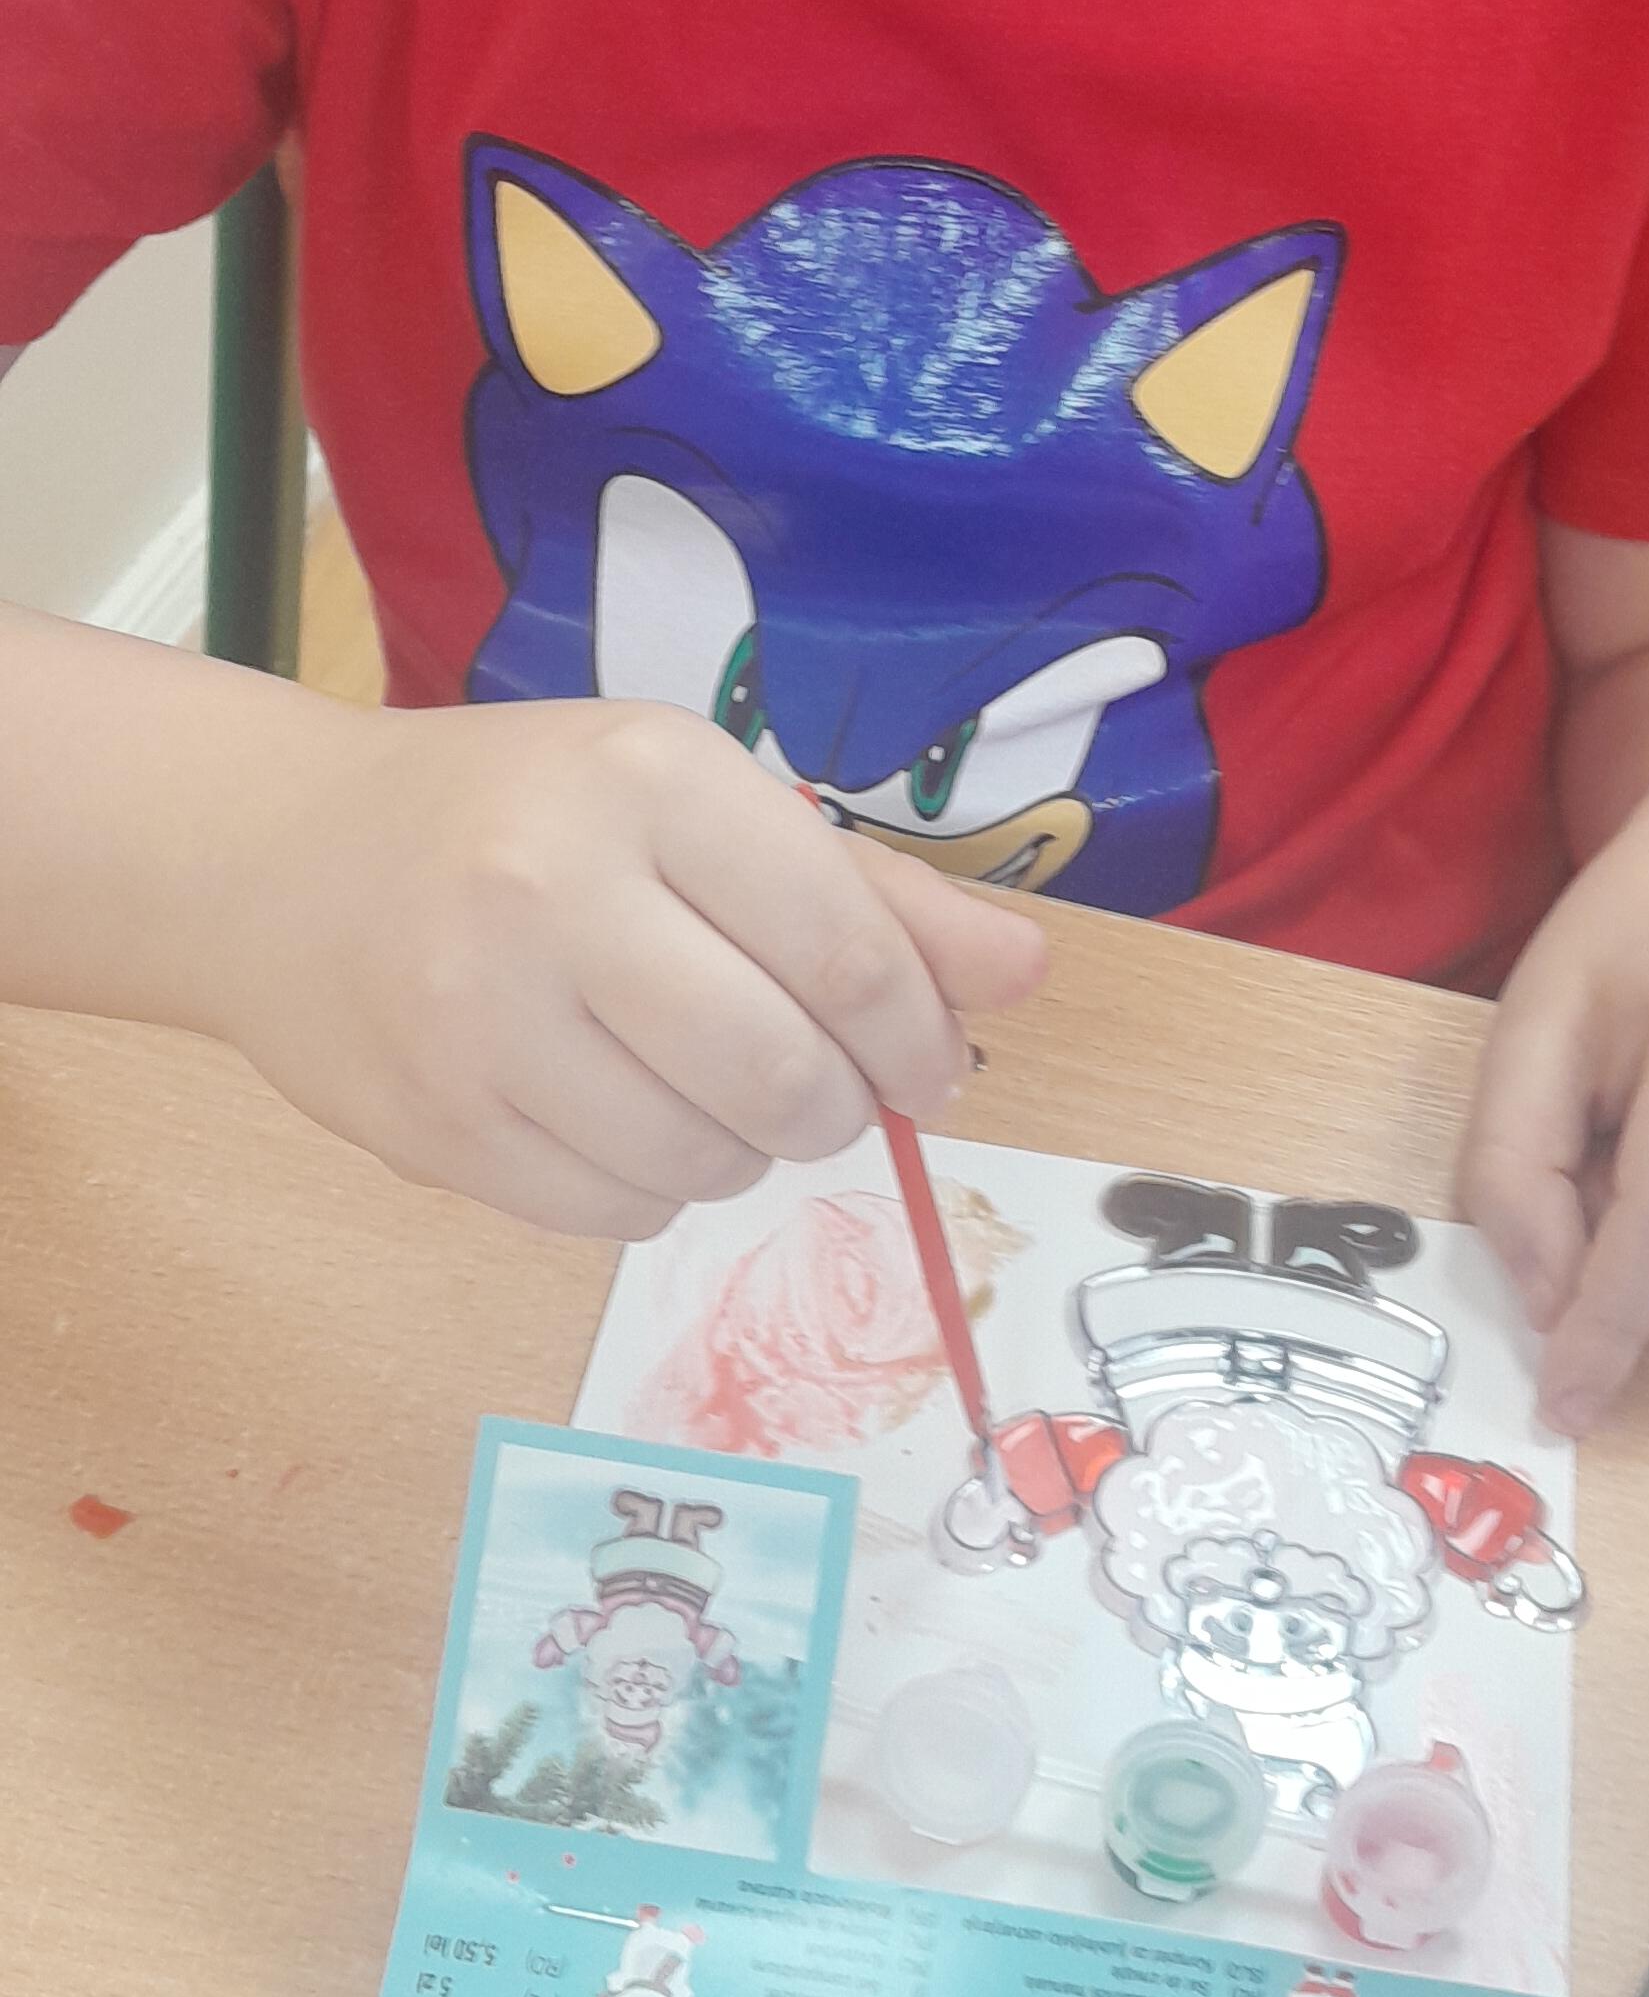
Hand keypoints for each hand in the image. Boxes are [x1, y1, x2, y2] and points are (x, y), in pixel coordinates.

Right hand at [204, 696, 1044, 1235]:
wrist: (277, 863)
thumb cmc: (520, 815)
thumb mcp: (695, 800)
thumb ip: (868, 891)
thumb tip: (1024, 975)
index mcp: (645, 781)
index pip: (842, 948)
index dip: (920, 1032)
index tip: (935, 1063)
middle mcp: (554, 892)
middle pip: (783, 1074)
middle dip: (841, 1108)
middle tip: (830, 1089)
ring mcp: (481, 1021)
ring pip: (704, 1162)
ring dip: (748, 1152)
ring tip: (712, 1089)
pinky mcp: (436, 1129)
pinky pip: (617, 1215)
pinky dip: (658, 1189)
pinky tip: (627, 1118)